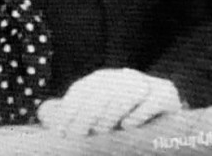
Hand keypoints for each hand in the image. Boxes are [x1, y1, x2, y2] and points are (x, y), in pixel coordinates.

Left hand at [37, 68, 182, 136]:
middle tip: (77, 135)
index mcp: (103, 80)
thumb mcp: (100, 116)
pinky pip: (151, 99)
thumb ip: (77, 114)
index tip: (60, 130)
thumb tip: (43, 114)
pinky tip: (128, 126)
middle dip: (85, 113)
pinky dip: (138, 112)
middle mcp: (123, 77)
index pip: (82, 89)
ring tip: (100, 131)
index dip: (69, 108)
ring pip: (124, 92)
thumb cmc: (126, 120)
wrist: (169, 118)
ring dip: (110, 112)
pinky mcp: (166, 94)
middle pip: (100, 91)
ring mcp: (146, 83)